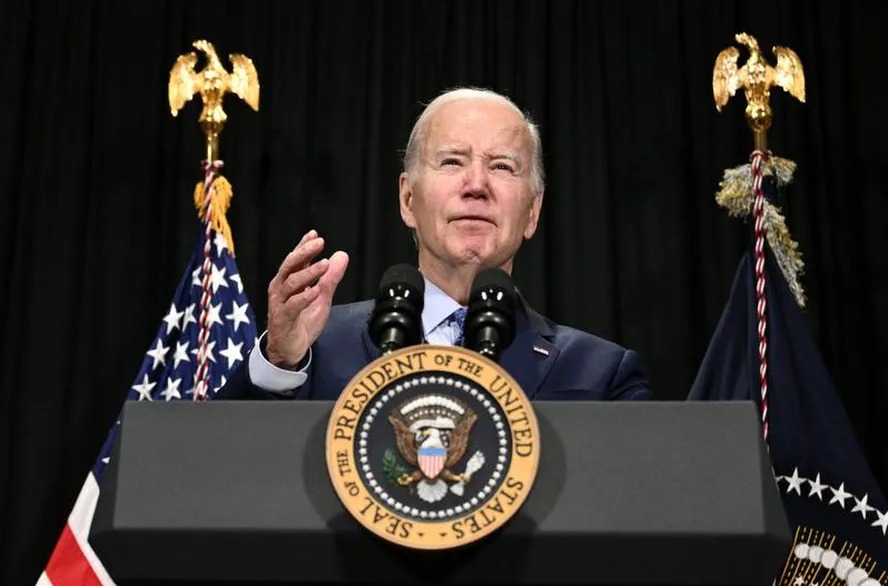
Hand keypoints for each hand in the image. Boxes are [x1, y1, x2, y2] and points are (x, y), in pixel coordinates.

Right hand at [265, 230, 348, 366]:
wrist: (290, 348)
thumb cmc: (302, 320)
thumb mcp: (321, 297)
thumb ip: (330, 278)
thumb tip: (341, 255)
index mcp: (289, 280)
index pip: (296, 259)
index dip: (304, 245)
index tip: (315, 234)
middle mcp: (281, 288)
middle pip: (290, 265)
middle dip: (304, 252)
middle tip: (319, 243)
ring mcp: (280, 302)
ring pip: (291, 283)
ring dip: (308, 273)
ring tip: (323, 265)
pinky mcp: (282, 317)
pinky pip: (293, 305)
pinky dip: (304, 297)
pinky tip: (315, 291)